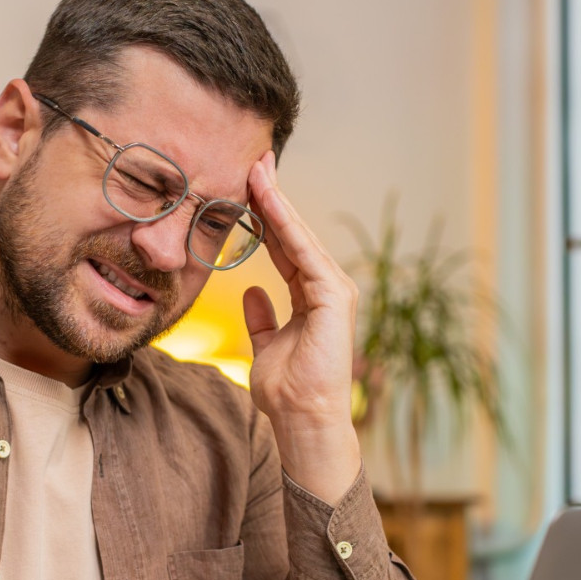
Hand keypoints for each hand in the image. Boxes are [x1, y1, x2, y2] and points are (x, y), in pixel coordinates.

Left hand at [242, 152, 361, 503]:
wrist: (304, 420)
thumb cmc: (287, 392)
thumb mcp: (265, 346)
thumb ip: (262, 319)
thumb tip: (252, 292)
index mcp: (311, 296)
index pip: (284, 245)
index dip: (265, 215)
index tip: (245, 184)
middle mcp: (326, 288)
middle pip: (293, 233)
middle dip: (272, 196)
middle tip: (253, 159)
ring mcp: (334, 290)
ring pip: (299, 236)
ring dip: (277, 202)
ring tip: (257, 168)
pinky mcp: (335, 297)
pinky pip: (304, 253)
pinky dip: (286, 225)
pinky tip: (268, 200)